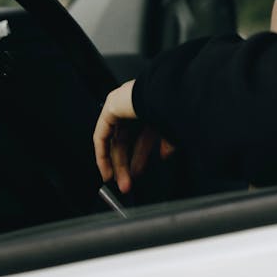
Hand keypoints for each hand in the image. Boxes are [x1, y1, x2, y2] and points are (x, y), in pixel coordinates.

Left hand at [93, 79, 174, 193]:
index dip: (139, 157)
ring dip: (116, 163)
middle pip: (126, 140)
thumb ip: (167, 142)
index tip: (137, 172)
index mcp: (152, 106)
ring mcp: (122, 104)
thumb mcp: (172, 130)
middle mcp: (135, 104)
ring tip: (117, 181)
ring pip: (114, 140)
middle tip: (127, 182)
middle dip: (126, 164)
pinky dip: (102, 154)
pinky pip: (102, 135)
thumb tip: (165, 154)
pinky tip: (106, 169)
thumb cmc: (174, 106)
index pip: (141, 136)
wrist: (167, 93)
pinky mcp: (111, 106)